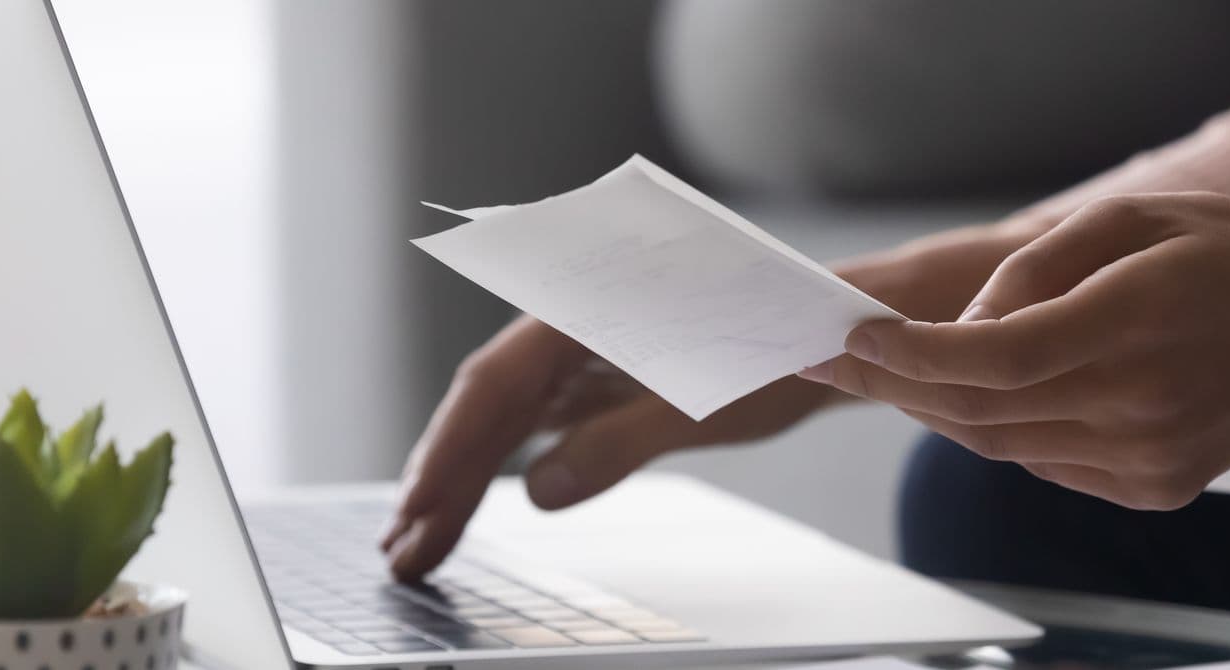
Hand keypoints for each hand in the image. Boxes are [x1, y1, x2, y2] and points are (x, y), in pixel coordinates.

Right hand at [381, 316, 837, 580]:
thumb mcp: (705, 401)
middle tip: (404, 555)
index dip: (450, 451)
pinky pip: (525, 424)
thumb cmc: (778, 345)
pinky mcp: (586, 376)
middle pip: (484, 405)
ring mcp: (573, 348)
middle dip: (441, 481)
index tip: (421, 509)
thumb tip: (541, 491)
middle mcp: (567, 318)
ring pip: (498, 417)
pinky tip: (464, 507)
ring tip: (418, 545)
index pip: (495, 382)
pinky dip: (495, 469)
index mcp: (585, 301)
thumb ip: (620, 441)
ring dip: (459, 481)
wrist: (825, 329)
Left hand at [799, 193, 1229, 508]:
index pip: (991, 359)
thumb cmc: (1225, 254)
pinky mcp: (1152, 488)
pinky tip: (971, 395)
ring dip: (936, 407)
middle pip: (981, 409)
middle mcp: (1141, 405)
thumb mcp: (1129, 217)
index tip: (847, 338)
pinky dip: (997, 430)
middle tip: (830, 357)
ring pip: (1001, 443)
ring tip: (886, 370)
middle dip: (895, 383)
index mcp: (1135, 324)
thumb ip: (1033, 270)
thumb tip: (963, 325)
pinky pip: (1042, 462)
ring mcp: (1148, 459)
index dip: (908, 355)